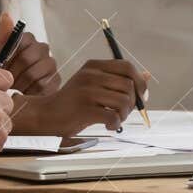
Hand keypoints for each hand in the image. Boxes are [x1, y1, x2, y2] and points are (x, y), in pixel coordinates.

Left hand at [1, 30, 61, 95]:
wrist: (12, 91)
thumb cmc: (4, 71)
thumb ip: (3, 36)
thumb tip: (6, 15)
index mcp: (28, 38)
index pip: (20, 43)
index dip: (8, 59)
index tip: (1, 68)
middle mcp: (42, 48)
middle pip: (26, 59)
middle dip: (12, 74)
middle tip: (6, 82)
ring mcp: (51, 63)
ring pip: (33, 74)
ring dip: (19, 85)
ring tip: (14, 89)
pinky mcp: (56, 79)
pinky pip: (41, 86)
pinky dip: (29, 92)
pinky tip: (26, 93)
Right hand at [20, 59, 148, 134]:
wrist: (45, 115)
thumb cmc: (73, 102)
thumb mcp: (93, 84)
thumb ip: (117, 79)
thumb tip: (146, 75)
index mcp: (94, 66)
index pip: (127, 66)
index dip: (139, 81)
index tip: (142, 95)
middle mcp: (91, 75)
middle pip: (128, 85)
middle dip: (133, 102)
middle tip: (124, 112)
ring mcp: (87, 92)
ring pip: (123, 101)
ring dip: (124, 114)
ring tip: (116, 119)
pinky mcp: (84, 109)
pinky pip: (113, 117)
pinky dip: (116, 124)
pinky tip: (109, 126)